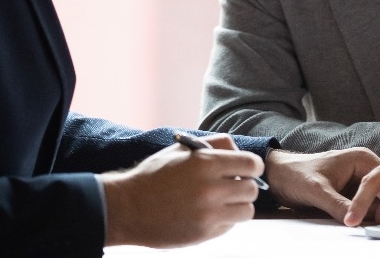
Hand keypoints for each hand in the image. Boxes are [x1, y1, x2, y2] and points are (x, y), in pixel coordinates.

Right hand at [100, 133, 262, 247]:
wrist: (127, 208)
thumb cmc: (154, 175)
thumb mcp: (181, 149)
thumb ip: (214, 144)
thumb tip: (239, 150)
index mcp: (205, 164)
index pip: (252, 164)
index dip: (252, 166)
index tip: (247, 169)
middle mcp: (210, 190)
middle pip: (252, 190)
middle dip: (244, 186)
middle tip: (232, 186)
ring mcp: (208, 215)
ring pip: (247, 211)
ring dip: (239, 205)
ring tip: (222, 201)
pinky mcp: (204, 234)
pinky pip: (230, 226)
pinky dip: (225, 220)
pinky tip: (207, 213)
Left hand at [265, 147, 379, 224]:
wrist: (277, 176)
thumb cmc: (295, 175)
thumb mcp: (317, 191)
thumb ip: (338, 205)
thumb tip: (356, 221)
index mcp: (361, 159)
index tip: (378, 217)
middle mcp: (364, 168)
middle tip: (375, 223)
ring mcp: (359, 181)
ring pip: (377, 201)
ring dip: (374, 213)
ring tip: (366, 223)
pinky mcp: (352, 193)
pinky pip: (366, 206)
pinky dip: (365, 215)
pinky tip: (359, 221)